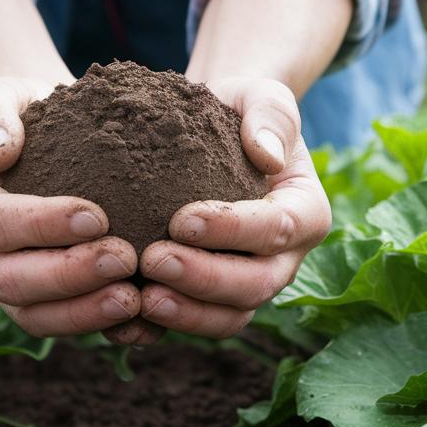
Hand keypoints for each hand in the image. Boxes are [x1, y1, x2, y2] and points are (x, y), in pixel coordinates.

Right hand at [0, 77, 142, 338]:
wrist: (49, 139)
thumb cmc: (23, 113)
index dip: (40, 226)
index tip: (96, 216)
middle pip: (11, 282)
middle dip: (68, 276)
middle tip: (124, 258)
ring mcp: (7, 288)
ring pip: (36, 317)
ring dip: (86, 314)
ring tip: (135, 299)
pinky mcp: (43, 306)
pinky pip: (69, 329)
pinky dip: (107, 331)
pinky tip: (148, 323)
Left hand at [132, 77, 331, 341]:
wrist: (211, 135)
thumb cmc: (238, 112)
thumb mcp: (260, 96)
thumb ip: (270, 116)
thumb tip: (268, 156)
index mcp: (305, 214)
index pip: (278, 229)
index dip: (233, 230)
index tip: (181, 219)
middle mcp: (283, 260)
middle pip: (255, 285)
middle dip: (205, 279)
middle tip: (153, 260)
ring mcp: (248, 286)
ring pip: (228, 317)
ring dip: (186, 314)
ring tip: (140, 298)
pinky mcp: (212, 301)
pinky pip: (192, 325)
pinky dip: (159, 330)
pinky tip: (121, 321)